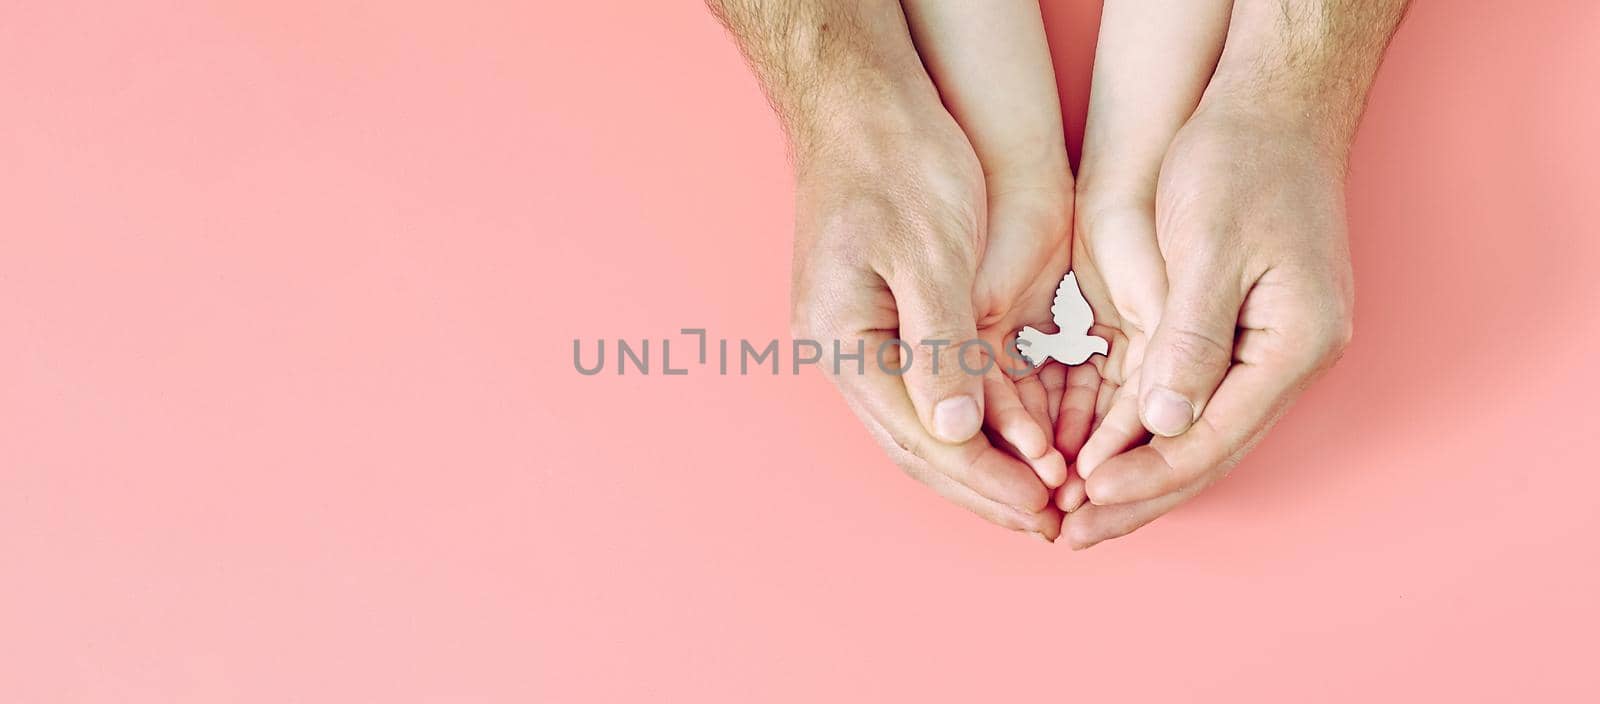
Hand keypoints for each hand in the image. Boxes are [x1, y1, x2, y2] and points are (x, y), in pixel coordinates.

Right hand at [790, 99, 1063, 539]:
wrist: (864, 102)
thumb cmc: (893, 161)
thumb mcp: (927, 251)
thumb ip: (939, 347)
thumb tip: (957, 434)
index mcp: (846, 343)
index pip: (922, 437)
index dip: (985, 479)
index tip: (1041, 509)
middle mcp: (848, 354)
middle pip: (921, 445)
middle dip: (986, 488)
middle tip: (1048, 523)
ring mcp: (865, 339)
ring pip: (929, 424)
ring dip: (985, 462)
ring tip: (1040, 496)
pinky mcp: (890, 320)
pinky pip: (935, 388)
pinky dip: (980, 417)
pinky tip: (1018, 439)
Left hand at [1062, 0, 1405, 547]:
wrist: (1270, 107)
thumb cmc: (1244, 162)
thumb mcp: (1211, 247)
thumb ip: (1190, 340)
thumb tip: (1162, 425)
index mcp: (1292, 345)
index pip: (1210, 438)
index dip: (1144, 477)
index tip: (1084, 502)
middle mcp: (1285, 361)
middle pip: (1203, 453)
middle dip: (1135, 498)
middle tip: (1070, 538)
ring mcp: (1262, 350)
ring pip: (1192, 435)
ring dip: (1134, 477)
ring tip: (1077, 515)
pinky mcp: (1233, 333)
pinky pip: (1183, 401)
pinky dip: (1139, 433)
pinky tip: (1098, 459)